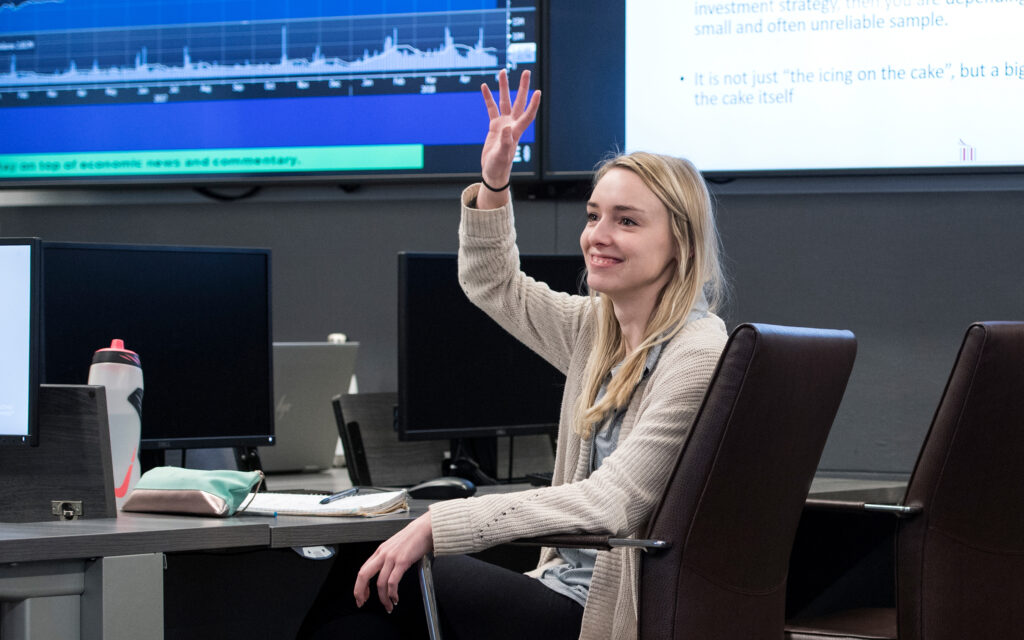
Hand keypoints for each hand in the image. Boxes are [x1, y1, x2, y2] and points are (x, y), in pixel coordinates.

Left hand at [353, 512, 433, 611]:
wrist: (426, 528)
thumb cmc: (415, 537)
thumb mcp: (396, 546)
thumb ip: (389, 557)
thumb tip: (387, 572)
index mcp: (380, 551)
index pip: (363, 570)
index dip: (359, 585)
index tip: (362, 595)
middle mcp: (383, 554)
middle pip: (364, 575)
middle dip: (360, 592)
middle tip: (362, 603)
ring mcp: (392, 557)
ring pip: (380, 583)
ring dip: (383, 598)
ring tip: (388, 606)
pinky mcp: (402, 561)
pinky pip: (393, 582)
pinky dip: (392, 594)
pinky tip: (396, 598)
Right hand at [478, 69, 540, 207]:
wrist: (493, 172)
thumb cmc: (499, 166)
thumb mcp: (501, 155)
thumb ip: (505, 142)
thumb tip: (506, 128)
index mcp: (516, 131)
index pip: (527, 114)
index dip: (533, 104)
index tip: (538, 92)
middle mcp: (512, 124)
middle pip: (519, 102)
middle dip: (522, 87)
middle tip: (526, 71)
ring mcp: (503, 124)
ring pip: (505, 101)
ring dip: (504, 87)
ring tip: (503, 72)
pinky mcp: (494, 126)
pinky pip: (492, 108)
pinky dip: (488, 98)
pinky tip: (485, 87)